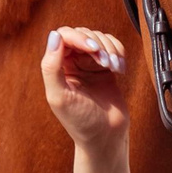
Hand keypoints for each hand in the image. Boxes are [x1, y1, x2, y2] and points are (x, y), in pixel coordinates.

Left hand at [44, 26, 132, 172]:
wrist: (106, 138)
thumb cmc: (80, 122)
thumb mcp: (59, 96)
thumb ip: (51, 67)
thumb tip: (54, 36)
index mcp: (57, 68)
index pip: (64, 36)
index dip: (78, 37)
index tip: (92, 49)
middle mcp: (72, 64)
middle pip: (84, 34)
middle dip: (97, 44)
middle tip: (105, 63)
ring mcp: (91, 65)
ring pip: (100, 38)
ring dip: (110, 49)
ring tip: (114, 68)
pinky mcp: (108, 68)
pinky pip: (114, 47)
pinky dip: (119, 52)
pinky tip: (120, 69)